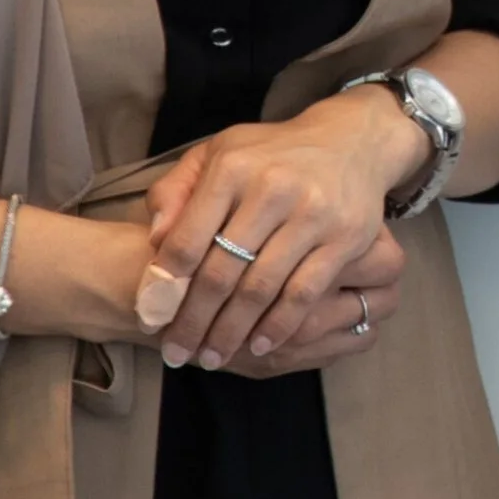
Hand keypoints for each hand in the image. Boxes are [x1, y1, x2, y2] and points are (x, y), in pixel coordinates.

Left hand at [136, 92, 423, 369]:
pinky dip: (278, 326)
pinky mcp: (344, 238)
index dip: (165, 286)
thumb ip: (176, 191)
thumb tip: (155, 239)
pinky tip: (258, 346)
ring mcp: (311, 214)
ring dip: (232, 332)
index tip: (150, 319)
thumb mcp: (216, 156)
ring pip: (260, 289)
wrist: (348, 140)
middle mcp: (270, 188)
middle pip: (221, 271)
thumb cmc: (268, 156)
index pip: (187, 239)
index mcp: (231, 168)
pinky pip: (304, 293)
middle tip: (177, 354)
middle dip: (194, 321)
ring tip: (212, 358)